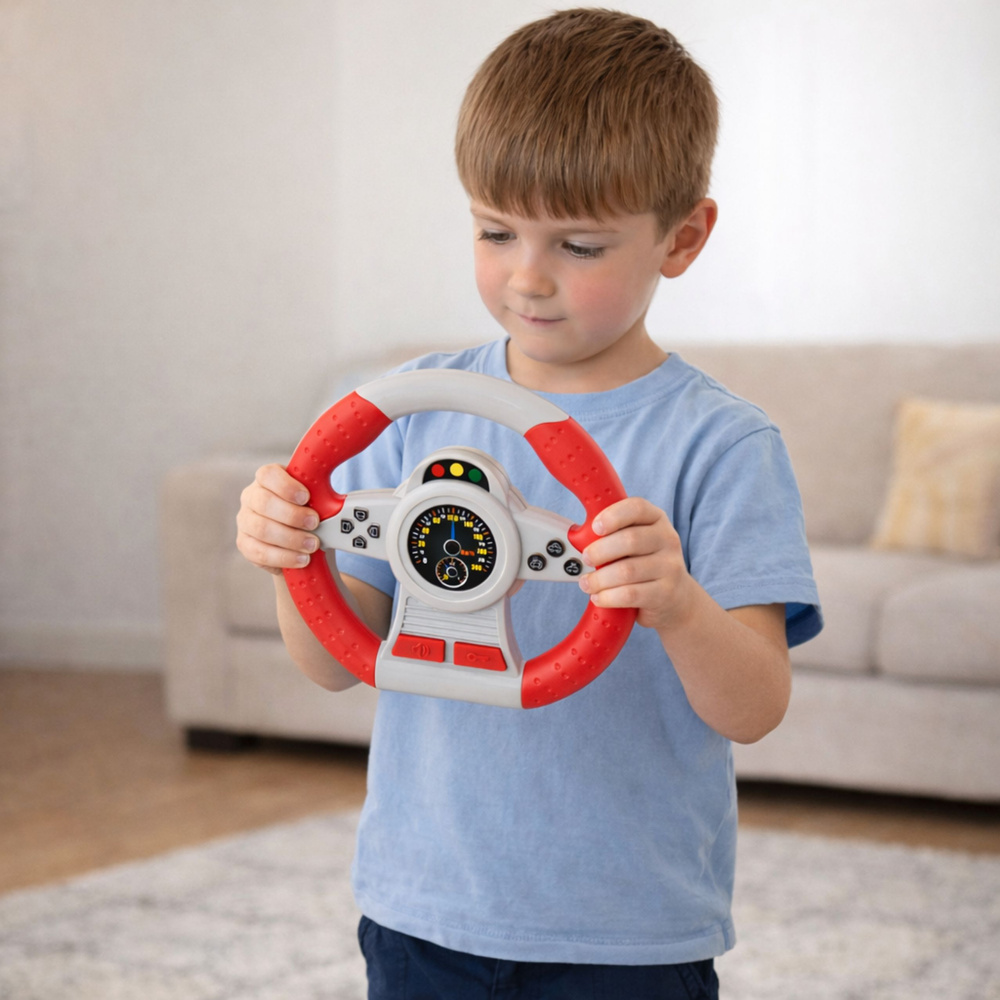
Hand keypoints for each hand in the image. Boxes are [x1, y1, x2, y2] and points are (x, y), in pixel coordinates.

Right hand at [235, 463, 320, 574]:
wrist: (298, 542)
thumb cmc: (306, 513)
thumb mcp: (314, 499)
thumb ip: (319, 495)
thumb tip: (338, 503)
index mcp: (267, 479)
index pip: (268, 475)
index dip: (286, 486)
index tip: (306, 497)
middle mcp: (251, 497)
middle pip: (264, 502)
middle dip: (292, 515)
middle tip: (315, 523)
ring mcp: (245, 521)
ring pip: (262, 529)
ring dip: (291, 538)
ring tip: (312, 545)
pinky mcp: (245, 544)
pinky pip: (260, 552)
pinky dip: (284, 557)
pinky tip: (301, 559)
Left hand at [577, 497, 694, 631]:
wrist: (676, 598)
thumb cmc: (645, 564)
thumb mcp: (635, 543)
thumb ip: (614, 535)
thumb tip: (579, 539)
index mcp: (657, 519)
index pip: (637, 508)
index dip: (613, 516)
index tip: (595, 527)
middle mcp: (668, 540)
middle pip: (630, 540)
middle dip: (600, 551)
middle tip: (586, 559)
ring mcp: (670, 567)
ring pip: (627, 571)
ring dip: (599, 579)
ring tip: (587, 583)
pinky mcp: (665, 593)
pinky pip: (630, 594)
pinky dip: (608, 597)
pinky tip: (599, 597)